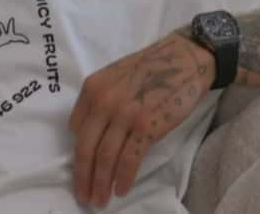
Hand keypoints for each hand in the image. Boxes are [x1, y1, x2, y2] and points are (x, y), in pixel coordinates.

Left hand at [67, 33, 214, 207]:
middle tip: (83, 196)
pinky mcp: (147, 127)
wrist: (184, 59)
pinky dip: (123, 178)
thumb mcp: (114, 77)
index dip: (78, 151)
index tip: (82, 168)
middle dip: (82, 176)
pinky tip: (120, 190)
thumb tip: (93, 132)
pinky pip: (129, 159)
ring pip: (105, 157)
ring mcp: (125, 115)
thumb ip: (101, 100)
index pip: (76, 128)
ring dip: (100, 183)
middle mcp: (103, 101)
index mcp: (92, 88)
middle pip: (86, 147)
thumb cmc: (151, 68)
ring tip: (99, 200)